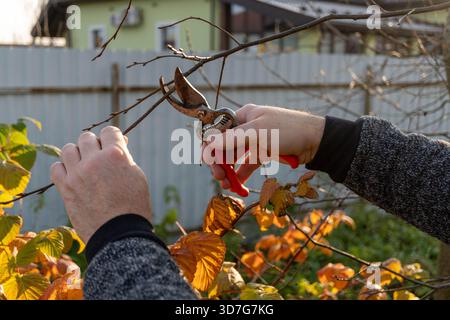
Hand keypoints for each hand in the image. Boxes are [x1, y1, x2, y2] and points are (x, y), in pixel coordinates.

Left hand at [51, 126, 151, 243]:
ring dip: (77, 154)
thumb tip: (117, 145)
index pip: (109, 131)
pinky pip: (56, 168)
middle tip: (99, 157)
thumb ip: (125, 158)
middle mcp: (94, 160)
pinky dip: (63, 169)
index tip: (113, 145)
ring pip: (69, 149)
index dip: (112, 137)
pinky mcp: (65, 188)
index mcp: (116, 155)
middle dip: (94, 145)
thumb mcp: (137, 176)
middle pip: (86, 137)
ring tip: (84, 165)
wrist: (119, 234)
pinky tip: (73, 175)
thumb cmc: (134, 206)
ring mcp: (77, 174)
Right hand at [205, 104, 324, 189]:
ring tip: (227, 185)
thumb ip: (232, 140)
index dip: (211, 146)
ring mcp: (255, 141)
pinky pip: (247, 164)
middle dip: (220, 163)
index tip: (209, 163)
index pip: (218, 130)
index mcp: (243, 116)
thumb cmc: (288, 130)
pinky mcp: (263, 153)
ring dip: (229, 171)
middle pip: (224, 146)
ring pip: (234, 157)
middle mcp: (246, 127)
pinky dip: (242, 175)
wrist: (316, 140)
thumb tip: (209, 144)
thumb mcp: (258, 133)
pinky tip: (238, 186)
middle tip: (219, 178)